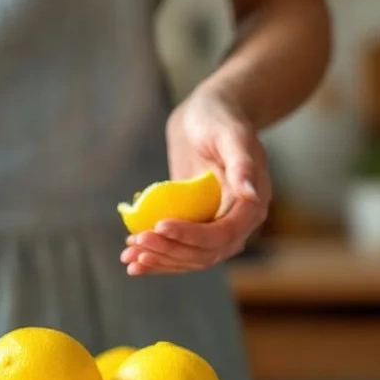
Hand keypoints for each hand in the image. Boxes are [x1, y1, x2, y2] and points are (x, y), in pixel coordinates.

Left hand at [121, 94, 271, 275]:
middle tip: (136, 243)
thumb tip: (251, 195)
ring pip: (189, 258)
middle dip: (169, 252)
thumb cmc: (219, 120)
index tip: (160, 225)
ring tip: (128, 256)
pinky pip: (177, 249)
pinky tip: (132, 259)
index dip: (192, 236)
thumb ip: (243, 164)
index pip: (223, 235)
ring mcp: (215, 227)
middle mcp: (236, 223)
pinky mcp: (195, 226)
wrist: (203, 119)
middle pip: (205, 254)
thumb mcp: (231, 136)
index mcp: (252, 206)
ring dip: (159, 260)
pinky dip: (156, 257)